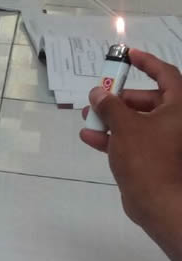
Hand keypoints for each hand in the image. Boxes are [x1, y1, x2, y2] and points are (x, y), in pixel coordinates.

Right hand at [79, 49, 181, 260]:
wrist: (159, 204)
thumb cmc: (148, 158)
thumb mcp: (125, 126)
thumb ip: (110, 105)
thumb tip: (99, 93)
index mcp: (179, 107)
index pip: (165, 75)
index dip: (147, 63)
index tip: (128, 56)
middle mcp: (175, 121)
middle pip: (147, 100)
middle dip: (120, 98)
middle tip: (98, 97)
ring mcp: (165, 142)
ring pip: (137, 122)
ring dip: (112, 118)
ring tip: (87, 117)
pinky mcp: (154, 159)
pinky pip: (133, 141)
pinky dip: (113, 137)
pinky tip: (90, 137)